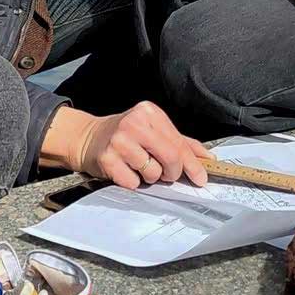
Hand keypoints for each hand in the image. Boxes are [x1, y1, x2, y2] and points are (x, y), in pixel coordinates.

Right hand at [40, 101, 208, 190]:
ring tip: (139, 166)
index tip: (201, 178)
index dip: (193, 164)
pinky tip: (125, 170)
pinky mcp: (107, 159)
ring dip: (151, 177)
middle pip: (171, 157)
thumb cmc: (126, 135)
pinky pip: (134, 183)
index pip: (179, 142)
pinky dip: (133, 182)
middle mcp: (134, 123)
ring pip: (153, 172)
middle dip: (173, 173)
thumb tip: (206, 157)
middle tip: (166, 174)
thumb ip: (181, 142)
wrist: (88, 138)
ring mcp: (119, 141)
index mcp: (149, 112)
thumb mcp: (153, 130)